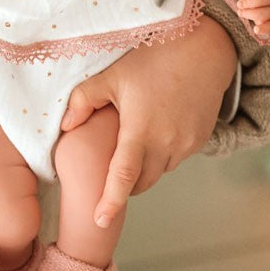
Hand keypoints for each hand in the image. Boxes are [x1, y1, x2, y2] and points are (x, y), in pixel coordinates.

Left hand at [59, 15, 236, 226]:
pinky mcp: (199, 139)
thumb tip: (65, 126)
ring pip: (159, 171)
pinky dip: (160, 155)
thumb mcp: (112, 75)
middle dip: (124, 183)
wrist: (204, 49)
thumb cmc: (152, 58)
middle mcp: (167, 144)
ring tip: (130, 142)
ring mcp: (187, 144)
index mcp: (141, 131)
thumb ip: (84, 101)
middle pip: (141, 182)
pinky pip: (175, 159)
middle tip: (107, 168)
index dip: (110, 201)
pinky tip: (152, 130)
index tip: (99, 222)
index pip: (123, 176)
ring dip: (143, 168)